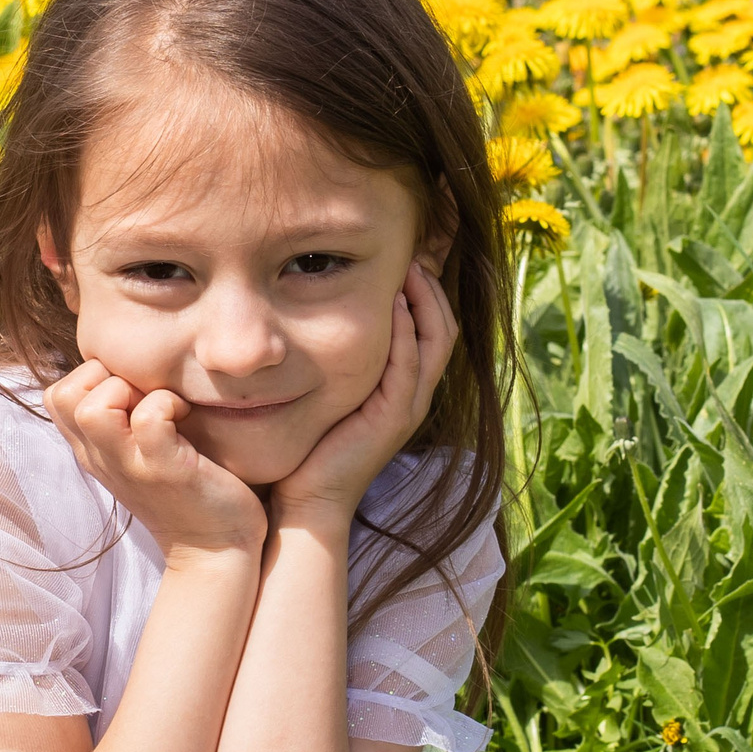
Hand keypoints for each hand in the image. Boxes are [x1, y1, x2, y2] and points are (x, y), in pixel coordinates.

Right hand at [44, 359, 267, 561]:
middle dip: (104, 378)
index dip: (91, 377)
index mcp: (93, 452)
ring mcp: (130, 466)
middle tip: (142, 396)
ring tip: (161, 407)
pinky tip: (185, 417)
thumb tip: (129, 372)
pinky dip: (168, 404)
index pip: (56, 395)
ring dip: (129, 391)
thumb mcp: (139, 455)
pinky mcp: (163, 470)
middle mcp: (102, 459)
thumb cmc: (187, 493)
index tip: (130, 393)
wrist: (214, 550)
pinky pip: (148, 417)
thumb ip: (122, 421)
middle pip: (61, 395)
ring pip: (92, 409)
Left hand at [271, 262, 454, 530]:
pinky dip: (408, 331)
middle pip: (444, 328)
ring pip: (436, 341)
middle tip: (415, 250)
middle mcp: (415, 395)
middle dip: (432, 287)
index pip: (433, 328)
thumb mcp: (329, 391)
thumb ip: (335, 358)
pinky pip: (410, 365)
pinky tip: (396, 303)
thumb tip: (314, 317)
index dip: (426, 291)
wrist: (308, 501)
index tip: (406, 255)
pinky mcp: (394, 417)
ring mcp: (408, 407)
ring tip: (411, 266)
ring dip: (426, 300)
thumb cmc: (311, 449)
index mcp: (404, 388)